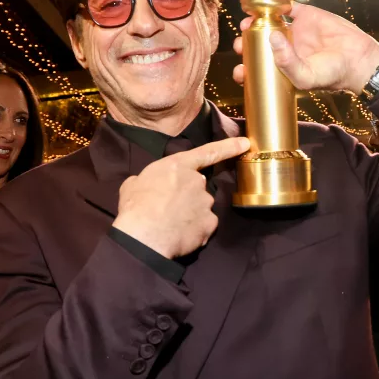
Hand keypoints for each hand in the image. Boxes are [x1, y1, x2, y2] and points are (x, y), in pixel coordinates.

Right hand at [112, 137, 250, 259]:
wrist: (144, 236)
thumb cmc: (136, 206)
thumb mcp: (133, 184)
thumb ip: (148, 179)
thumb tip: (144, 184)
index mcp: (178, 166)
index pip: (207, 152)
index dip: (228, 147)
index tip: (245, 143)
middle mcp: (198, 182)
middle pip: (198, 187)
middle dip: (188, 196)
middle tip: (168, 208)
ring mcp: (206, 203)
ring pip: (202, 208)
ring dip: (190, 214)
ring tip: (170, 225)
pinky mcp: (210, 224)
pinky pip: (204, 226)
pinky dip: (194, 231)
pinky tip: (179, 235)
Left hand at [231, 3, 378, 93]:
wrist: (358, 59)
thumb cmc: (332, 75)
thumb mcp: (305, 78)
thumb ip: (286, 62)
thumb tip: (271, 37)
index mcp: (283, 67)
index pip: (259, 68)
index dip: (246, 67)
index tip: (240, 68)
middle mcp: (286, 49)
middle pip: (258, 43)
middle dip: (246, 43)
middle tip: (241, 43)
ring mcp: (295, 31)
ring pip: (269, 23)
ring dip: (256, 21)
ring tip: (249, 22)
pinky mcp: (306, 16)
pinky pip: (287, 6)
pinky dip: (276, 3)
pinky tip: (268, 5)